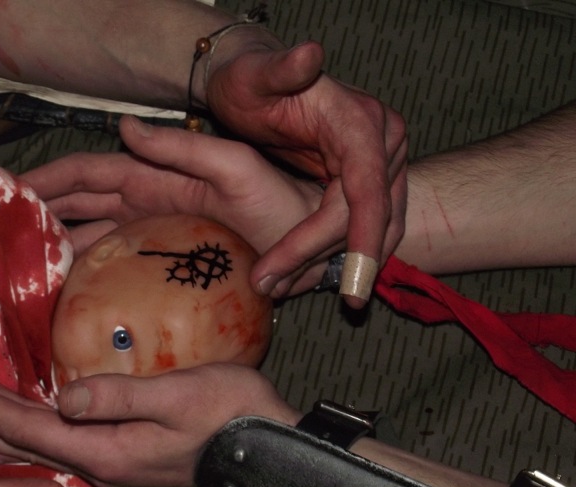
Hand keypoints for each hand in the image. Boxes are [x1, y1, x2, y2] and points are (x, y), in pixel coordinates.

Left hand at [0, 350, 301, 486]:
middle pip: (21, 437)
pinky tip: (17, 424)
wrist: (269, 448)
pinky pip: (56, 442)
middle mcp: (98, 462)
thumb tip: (63, 397)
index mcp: (105, 449)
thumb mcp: (179, 396)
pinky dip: (24, 428)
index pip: (28, 425)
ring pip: (35, 442)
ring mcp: (110, 460)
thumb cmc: (231, 416)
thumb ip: (119, 397)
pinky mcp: (122, 451)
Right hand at [25, 116, 333, 290]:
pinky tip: (63, 294)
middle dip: (36, 215)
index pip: (84, 173)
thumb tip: (125, 128)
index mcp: (153, 176)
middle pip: (76, 206)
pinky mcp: (164, 270)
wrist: (309, 244)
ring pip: (89, 239)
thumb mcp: (233, 165)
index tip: (3, 190)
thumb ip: (182, 148)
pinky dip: (86, 276)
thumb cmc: (278, 201)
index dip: (44, 179)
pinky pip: (116, 270)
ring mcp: (152, 238)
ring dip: (53, 250)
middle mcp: (144, 205)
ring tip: (17, 270)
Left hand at [207, 41, 407, 304]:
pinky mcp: (372, 179)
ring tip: (284, 287)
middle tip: (277, 287)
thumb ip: (279, 69)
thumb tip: (310, 55)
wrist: (257, 83)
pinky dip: (346, 254)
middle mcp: (381, 141)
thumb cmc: (249, 83)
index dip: (360, 238)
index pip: (367, 188)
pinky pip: (369, 225)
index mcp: (359, 121)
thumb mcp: (255, 76)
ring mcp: (381, 162)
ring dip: (340, 265)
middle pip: (370, 215)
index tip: (350, 285)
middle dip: (331, 259)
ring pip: (378, 227)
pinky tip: (306, 274)